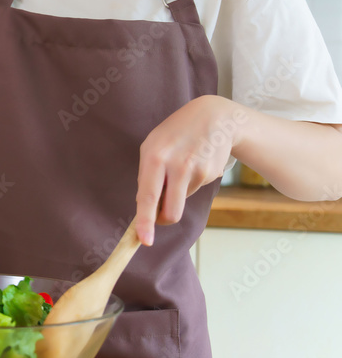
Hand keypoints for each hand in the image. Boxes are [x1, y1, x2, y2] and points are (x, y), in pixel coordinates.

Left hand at [135, 95, 242, 245]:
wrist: (213, 116)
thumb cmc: (175, 135)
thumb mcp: (152, 147)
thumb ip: (147, 177)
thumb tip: (147, 209)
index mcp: (154, 158)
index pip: (147, 196)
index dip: (145, 221)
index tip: (144, 240)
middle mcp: (176, 165)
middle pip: (171, 211)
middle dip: (165, 219)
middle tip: (162, 213)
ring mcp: (196, 170)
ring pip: (182, 201)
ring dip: (178, 192)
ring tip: (182, 166)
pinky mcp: (211, 174)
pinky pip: (194, 190)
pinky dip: (191, 182)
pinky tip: (195, 162)